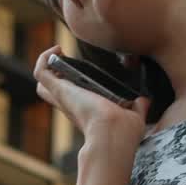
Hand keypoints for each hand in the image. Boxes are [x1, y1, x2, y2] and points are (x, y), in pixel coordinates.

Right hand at [33, 45, 150, 146]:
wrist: (113, 136)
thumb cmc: (123, 133)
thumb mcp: (134, 115)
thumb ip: (138, 107)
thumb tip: (144, 100)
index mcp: (88, 111)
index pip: (74, 99)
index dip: (74, 84)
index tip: (85, 69)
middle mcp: (72, 105)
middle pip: (52, 92)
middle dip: (56, 76)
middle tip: (67, 60)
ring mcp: (64, 98)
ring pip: (42, 84)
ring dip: (46, 66)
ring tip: (59, 52)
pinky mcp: (61, 90)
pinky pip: (41, 72)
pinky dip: (44, 58)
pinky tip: (58, 49)